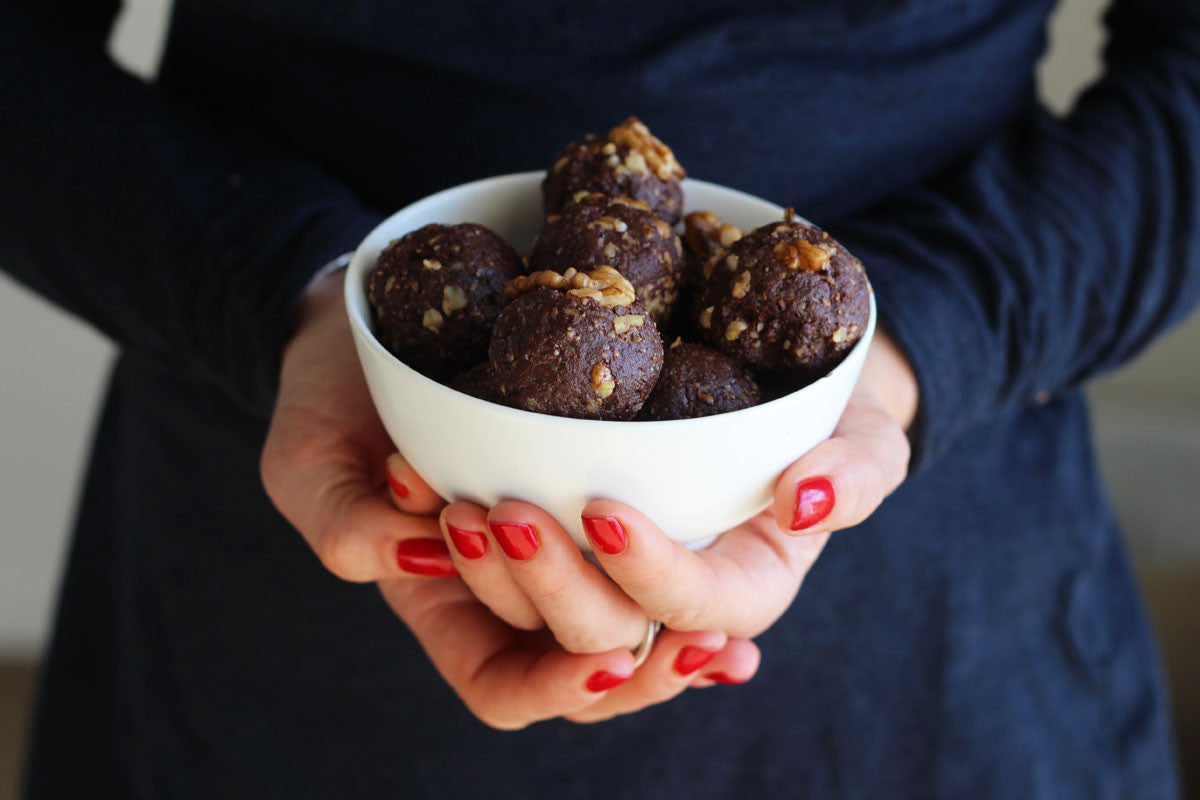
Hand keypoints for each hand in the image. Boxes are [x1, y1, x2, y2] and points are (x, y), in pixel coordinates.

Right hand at [260, 270, 753, 728]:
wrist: (389, 316)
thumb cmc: (332, 396)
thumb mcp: (307, 459)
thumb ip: (340, 521)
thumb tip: (415, 552)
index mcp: (447, 605)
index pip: (505, 685)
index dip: (560, 688)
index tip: (607, 657)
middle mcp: (522, 586)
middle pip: (588, 656)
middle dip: (616, 631)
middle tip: (644, 588)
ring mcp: (572, 535)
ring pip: (640, 612)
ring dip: (679, 618)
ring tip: (714, 616)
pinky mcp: (617, 475)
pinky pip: (676, 532)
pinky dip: (714, 555)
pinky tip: (776, 537)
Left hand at [435, 331, 915, 693]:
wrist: (763, 368)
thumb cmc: (824, 409)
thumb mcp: (864, 430)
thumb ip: (857, 471)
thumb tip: (804, 501)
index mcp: (736, 587)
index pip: (692, 610)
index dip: (648, 575)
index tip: (607, 509)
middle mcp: (659, 592)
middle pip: (598, 633)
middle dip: (547, 588)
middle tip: (503, 514)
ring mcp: (599, 569)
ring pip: (531, 617)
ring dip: (487, 572)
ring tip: (450, 505)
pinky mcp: (551, 535)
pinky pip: (493, 567)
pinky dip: (452, 536)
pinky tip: (419, 485)